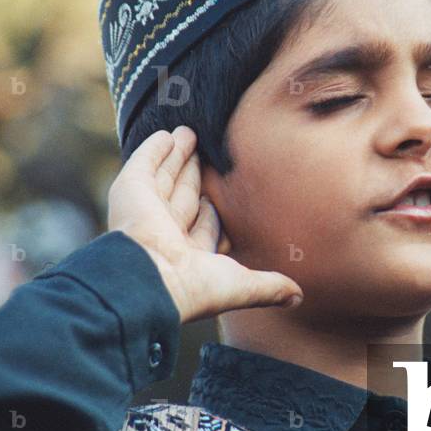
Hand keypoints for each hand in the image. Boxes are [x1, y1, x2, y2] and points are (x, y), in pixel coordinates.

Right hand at [107, 126, 302, 323]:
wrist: (151, 277)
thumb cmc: (195, 287)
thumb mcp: (242, 285)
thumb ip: (269, 286)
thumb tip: (299, 297)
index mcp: (188, 255)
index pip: (205, 225)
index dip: (214, 211)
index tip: (227, 194)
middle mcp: (165, 231)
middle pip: (185, 195)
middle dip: (194, 174)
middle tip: (206, 151)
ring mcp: (146, 209)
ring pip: (166, 176)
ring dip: (178, 155)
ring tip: (189, 133)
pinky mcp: (130, 189)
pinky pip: (144, 163)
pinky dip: (154, 148)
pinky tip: (166, 135)